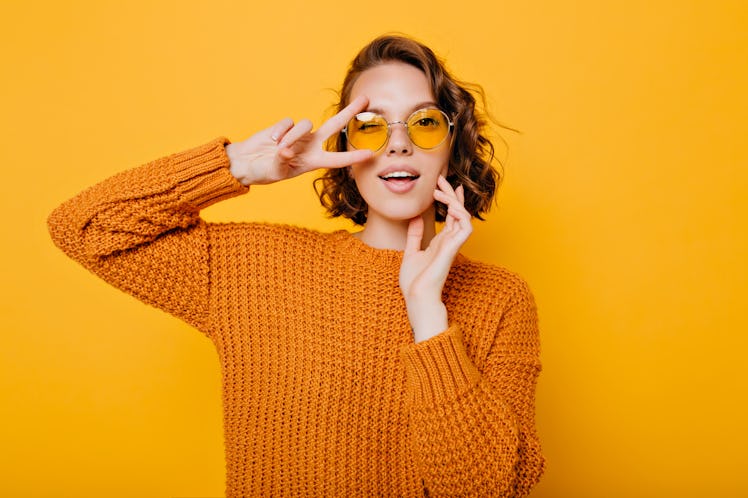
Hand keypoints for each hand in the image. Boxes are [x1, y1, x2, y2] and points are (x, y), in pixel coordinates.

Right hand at [226, 96, 372, 185]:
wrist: (247, 162)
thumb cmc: (263, 172)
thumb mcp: (274, 171)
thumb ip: (281, 161)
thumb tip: (285, 150)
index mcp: (313, 161)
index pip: (337, 159)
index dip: (353, 157)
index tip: (369, 154)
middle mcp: (310, 146)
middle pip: (335, 125)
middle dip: (350, 112)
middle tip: (366, 99)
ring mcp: (299, 134)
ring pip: (306, 124)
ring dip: (292, 136)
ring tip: (278, 148)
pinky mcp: (286, 126)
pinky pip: (288, 122)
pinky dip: (278, 131)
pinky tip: (271, 140)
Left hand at [399, 176, 472, 341]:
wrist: (416, 297)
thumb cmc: (414, 281)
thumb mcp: (411, 252)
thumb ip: (415, 236)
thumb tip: (416, 217)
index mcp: (441, 241)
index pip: (451, 216)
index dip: (450, 199)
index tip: (443, 184)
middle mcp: (450, 241)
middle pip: (458, 212)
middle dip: (452, 194)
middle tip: (442, 178)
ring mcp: (453, 245)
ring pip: (464, 216)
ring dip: (455, 201)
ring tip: (441, 191)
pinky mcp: (453, 250)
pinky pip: (465, 228)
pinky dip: (460, 214)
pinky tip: (450, 206)